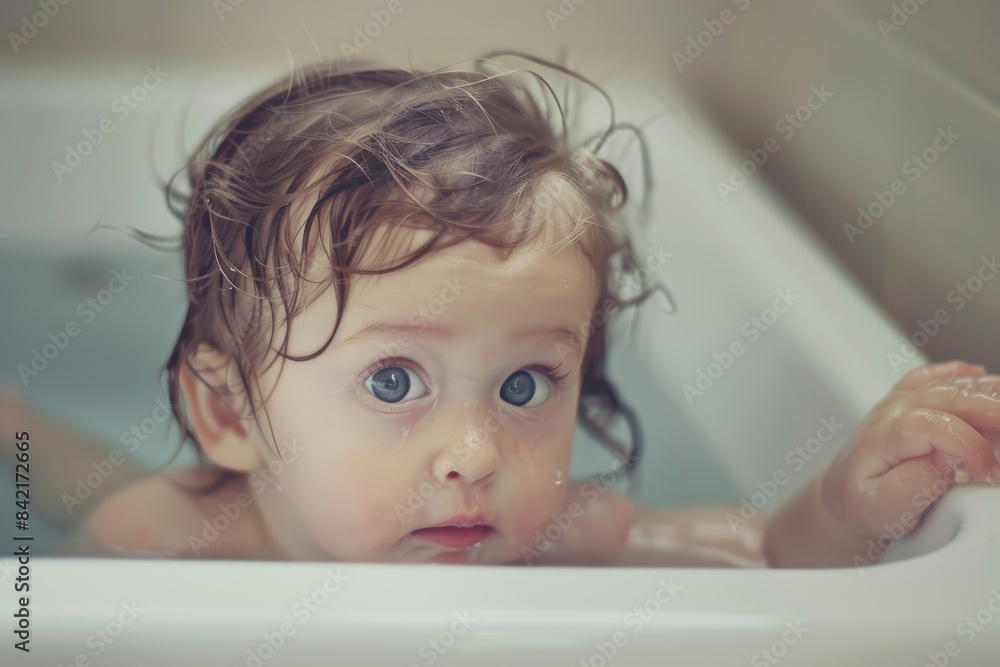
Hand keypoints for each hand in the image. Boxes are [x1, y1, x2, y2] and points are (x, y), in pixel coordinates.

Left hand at [820, 360, 999, 544]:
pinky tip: (985, 381)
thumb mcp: (882, 509)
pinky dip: (966, 376)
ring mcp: (901, 401)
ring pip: (949, 383)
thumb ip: (913, 485)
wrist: (844, 496)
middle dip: (991, 410)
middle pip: (947, 397)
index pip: (929, 425)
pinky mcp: (910, 399)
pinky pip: (938, 376)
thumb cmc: (863, 504)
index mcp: (883, 438)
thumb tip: (945, 460)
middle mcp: (892, 412)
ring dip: (987, 393)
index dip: (966, 444)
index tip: (989, 471)